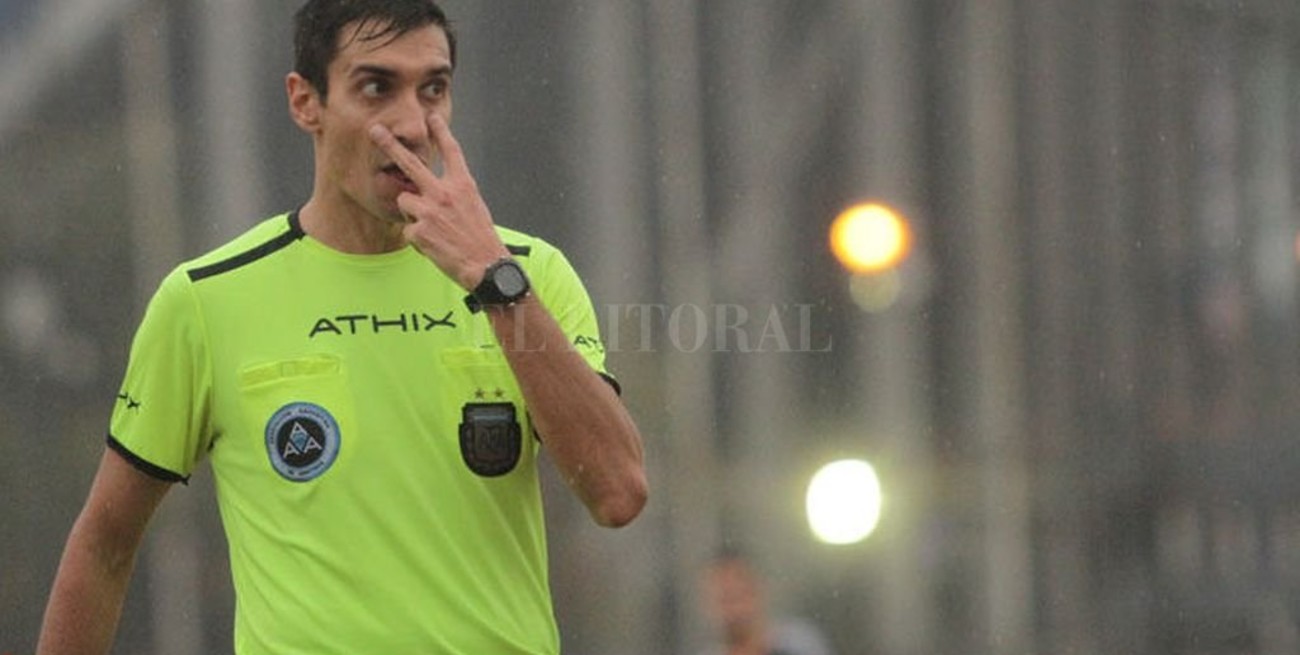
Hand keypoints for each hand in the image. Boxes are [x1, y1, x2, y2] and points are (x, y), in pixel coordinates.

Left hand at [368, 113, 508, 290]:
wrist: (487, 266)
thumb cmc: (481, 239)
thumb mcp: (474, 207)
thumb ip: (453, 194)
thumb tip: (430, 189)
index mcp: (463, 185)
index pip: (451, 151)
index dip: (440, 131)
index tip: (431, 116)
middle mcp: (445, 193)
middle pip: (411, 163)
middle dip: (390, 145)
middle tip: (375, 130)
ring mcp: (430, 211)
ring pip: (404, 200)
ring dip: (412, 214)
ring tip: (433, 230)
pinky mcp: (419, 230)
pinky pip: (408, 230)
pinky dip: (419, 240)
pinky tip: (436, 247)